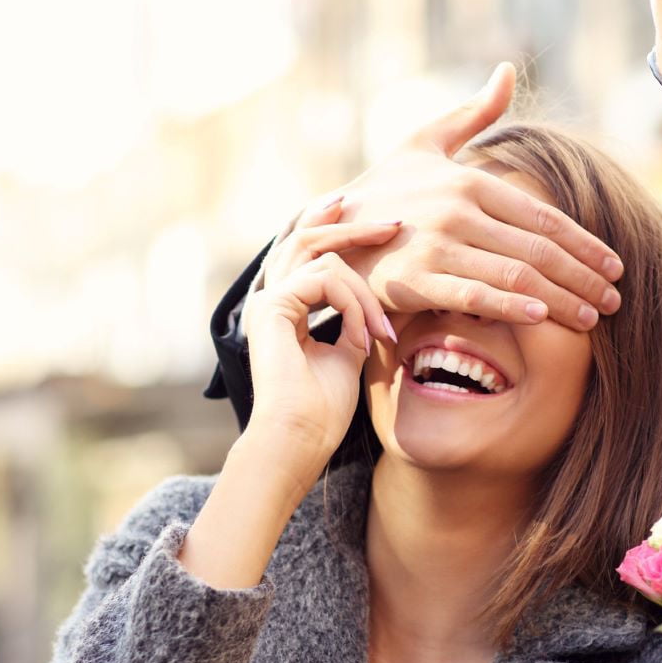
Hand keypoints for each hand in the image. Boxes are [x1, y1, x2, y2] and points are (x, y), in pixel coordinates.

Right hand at [245, 246, 392, 476]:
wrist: (302, 438)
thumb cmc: (324, 408)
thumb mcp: (349, 351)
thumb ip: (354, 318)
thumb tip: (374, 299)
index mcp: (285, 309)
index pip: (309, 255)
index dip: (341, 235)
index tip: (383, 229)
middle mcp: (271, 299)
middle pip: (307, 239)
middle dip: (351, 228)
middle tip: (393, 224)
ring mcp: (268, 300)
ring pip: (322, 257)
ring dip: (364, 290)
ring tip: (382, 330)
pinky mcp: (272, 307)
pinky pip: (324, 280)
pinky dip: (353, 304)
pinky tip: (363, 337)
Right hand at [265, 64, 624, 331]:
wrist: (323, 230)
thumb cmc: (381, 191)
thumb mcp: (423, 143)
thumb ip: (471, 113)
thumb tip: (507, 70)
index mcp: (467, 180)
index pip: (542, 216)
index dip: (584, 244)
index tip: (615, 266)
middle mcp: (456, 209)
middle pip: (538, 249)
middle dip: (583, 277)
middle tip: (616, 301)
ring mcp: (435, 244)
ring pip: (516, 275)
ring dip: (562, 299)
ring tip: (593, 320)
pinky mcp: (414, 279)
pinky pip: (475, 296)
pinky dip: (513, 307)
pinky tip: (542, 320)